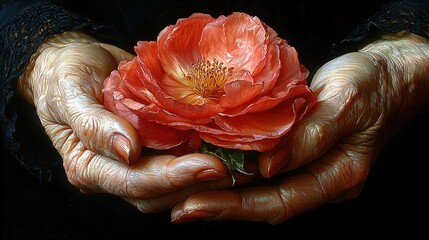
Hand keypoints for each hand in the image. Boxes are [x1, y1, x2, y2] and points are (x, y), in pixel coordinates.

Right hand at [17, 31, 253, 212]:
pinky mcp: (149, 149)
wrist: (75, 60)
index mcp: (87, 167)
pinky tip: (223, 149)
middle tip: (235, 168)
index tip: (209, 165)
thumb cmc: (63, 75)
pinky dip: (199, 158)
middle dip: (196, 183)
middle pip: (156, 193)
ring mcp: (132, 163)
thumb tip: (127, 151)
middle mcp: (112, 172)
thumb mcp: (69, 93)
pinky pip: (175, 161)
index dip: (172, 177)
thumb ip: (94, 125)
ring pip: (170, 186)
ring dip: (203, 178)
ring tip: (238, 165)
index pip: (132, 182)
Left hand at [170, 32, 428, 223]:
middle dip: (223, 207)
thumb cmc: (372, 85)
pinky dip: (238, 172)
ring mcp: (312, 170)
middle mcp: (322, 181)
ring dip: (225, 194)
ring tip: (186, 195)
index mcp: (339, 176)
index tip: (198, 205)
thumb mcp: (346, 102)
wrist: (388, 77)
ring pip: (264, 192)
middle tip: (181, 209)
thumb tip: (269, 167)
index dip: (237, 207)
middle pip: (267, 204)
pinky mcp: (302, 155)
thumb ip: (311, 136)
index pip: (282, 202)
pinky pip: (267, 172)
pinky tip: (212, 168)